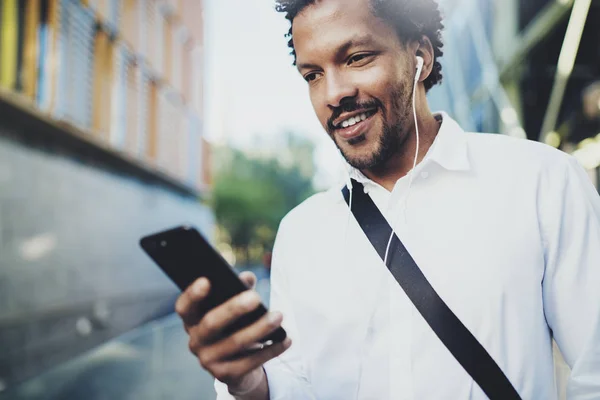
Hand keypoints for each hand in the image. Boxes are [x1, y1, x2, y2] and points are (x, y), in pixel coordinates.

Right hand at [176, 271, 291, 395]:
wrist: (237, 365)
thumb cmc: (234, 326)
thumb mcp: (234, 307)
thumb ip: (238, 289)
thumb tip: (247, 278)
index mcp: (193, 320)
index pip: (185, 307)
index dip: (193, 295)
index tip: (207, 280)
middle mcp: (196, 341)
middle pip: (211, 323)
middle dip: (233, 309)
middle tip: (255, 297)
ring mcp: (208, 360)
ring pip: (234, 343)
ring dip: (259, 328)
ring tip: (278, 316)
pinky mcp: (225, 375)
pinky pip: (250, 362)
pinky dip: (270, 350)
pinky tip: (285, 339)